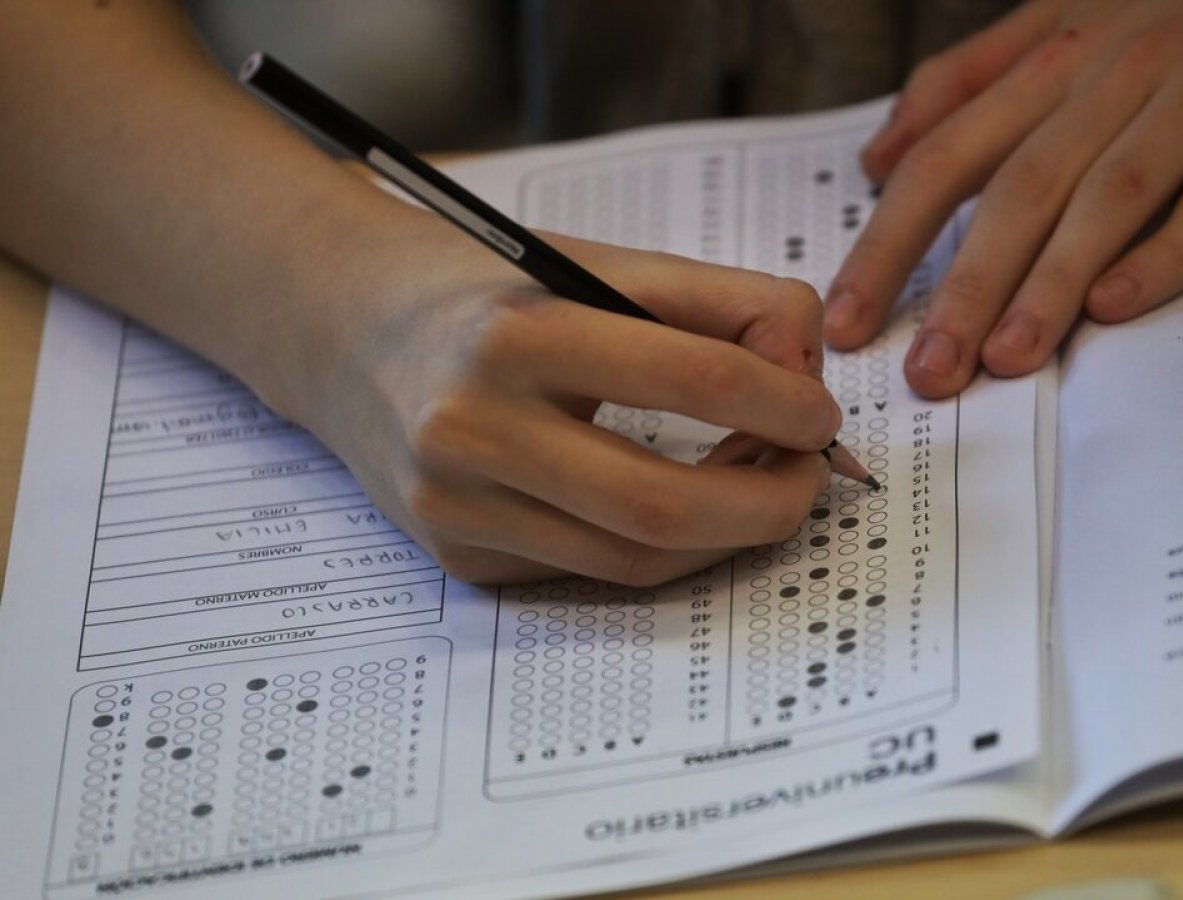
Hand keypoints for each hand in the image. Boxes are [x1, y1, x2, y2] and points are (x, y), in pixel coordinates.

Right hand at [271, 216, 839, 585]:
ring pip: (636, 557)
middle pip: (664, 502)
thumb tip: (806, 367)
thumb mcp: (596, 263)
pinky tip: (691, 509)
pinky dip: (664, 548)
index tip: (820, 413)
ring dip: (727, 534)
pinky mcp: (459, 556)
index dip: (784, 402)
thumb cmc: (490, 290)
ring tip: (760, 486)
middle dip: (767, 500)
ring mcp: (458, 507)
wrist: (345, 332)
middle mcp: (474, 428)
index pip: (694, 376)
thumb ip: (715, 302)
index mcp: (517, 331)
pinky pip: (594, 570)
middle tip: (810, 476)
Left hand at [824, 0, 1182, 396]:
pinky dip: (1169, 251)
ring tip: (1006, 363)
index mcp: (1059, 52)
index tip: (849, 320)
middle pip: (1022, 186)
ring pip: (1111, 194)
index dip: (892, 240)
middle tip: (927, 372)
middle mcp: (1122, 69)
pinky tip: (1120, 308)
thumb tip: (880, 158)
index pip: (951, 155)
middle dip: (963, 285)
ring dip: (1052, 282)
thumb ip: (970, 81)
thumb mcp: (1070, 18)